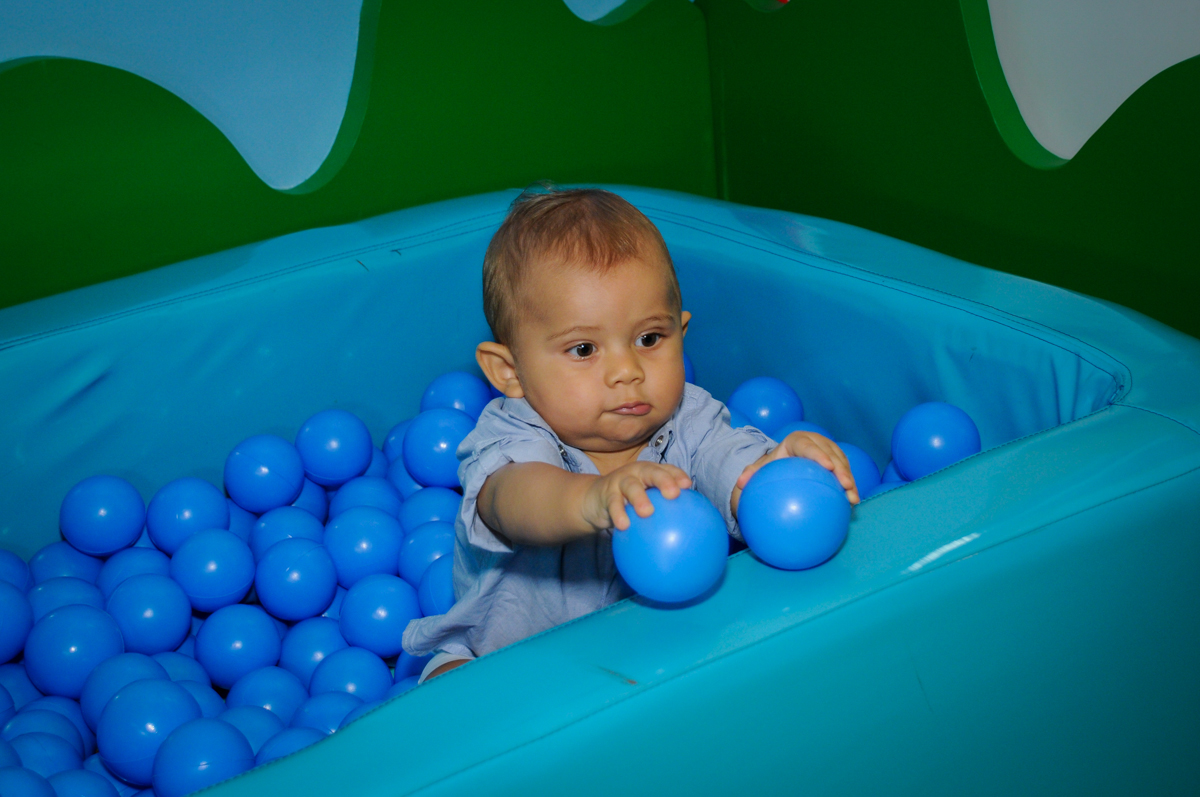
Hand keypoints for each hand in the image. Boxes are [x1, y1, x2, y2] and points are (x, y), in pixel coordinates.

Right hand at [582, 462, 692, 531]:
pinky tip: (624, 526)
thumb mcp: (645, 502)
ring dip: (639, 498)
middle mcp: (637, 472)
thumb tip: (687, 534)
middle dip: (663, 480)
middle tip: (673, 494)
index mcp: (651, 473)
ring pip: (631, 486)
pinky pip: (613, 504)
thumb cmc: (628, 502)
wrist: (595, 499)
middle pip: (652, 472)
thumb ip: (663, 512)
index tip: (688, 486)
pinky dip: (619, 514)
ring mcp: (621, 481)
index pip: (667, 470)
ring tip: (647, 512)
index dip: (678, 475)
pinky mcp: (607, 493)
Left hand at [734, 432, 859, 508]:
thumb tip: (740, 483)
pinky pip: (845, 472)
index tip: (827, 467)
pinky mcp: (837, 461)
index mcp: (797, 440)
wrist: (785, 461)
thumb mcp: (761, 468)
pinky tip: (852, 503)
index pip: (809, 446)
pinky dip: (850, 487)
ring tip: (853, 498)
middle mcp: (816, 442)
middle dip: (841, 468)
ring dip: (850, 480)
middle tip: (845, 484)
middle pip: (831, 454)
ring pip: (843, 463)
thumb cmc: (773, 465)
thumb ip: (751, 473)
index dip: (819, 454)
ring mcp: (829, 450)